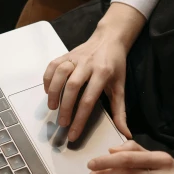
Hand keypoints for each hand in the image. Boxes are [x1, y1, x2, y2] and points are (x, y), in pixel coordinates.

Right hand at [43, 4, 144, 140]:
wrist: (109, 38)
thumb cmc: (116, 65)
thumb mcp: (120, 87)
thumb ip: (120, 111)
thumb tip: (125, 133)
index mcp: (103, 73)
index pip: (89, 100)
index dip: (80, 119)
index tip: (73, 135)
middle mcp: (88, 64)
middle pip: (72, 87)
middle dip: (65, 107)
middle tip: (62, 123)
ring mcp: (75, 57)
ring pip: (60, 73)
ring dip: (54, 92)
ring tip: (52, 108)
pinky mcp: (66, 54)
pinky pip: (52, 66)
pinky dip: (48, 79)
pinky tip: (48, 91)